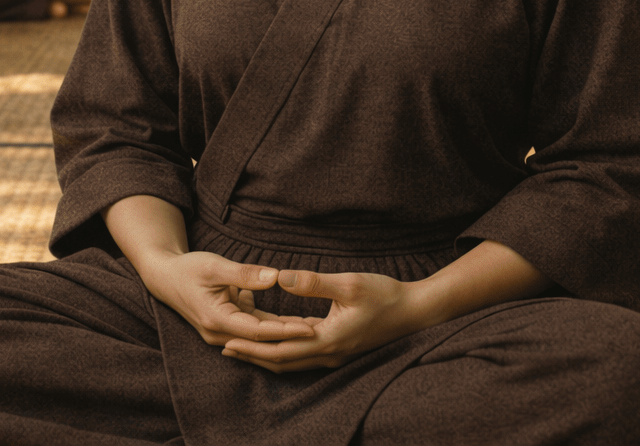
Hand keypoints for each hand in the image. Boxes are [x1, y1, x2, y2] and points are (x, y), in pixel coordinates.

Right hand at [136, 250, 316, 347]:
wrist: (164, 277)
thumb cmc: (188, 268)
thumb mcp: (215, 266)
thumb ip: (245, 273)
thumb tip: (276, 277)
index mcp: (216, 319)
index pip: (258, 331)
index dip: (285, 330)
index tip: (310, 328)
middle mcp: (219, 332)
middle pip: (261, 340)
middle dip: (290, 337)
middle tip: (322, 333)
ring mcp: (222, 331)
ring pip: (259, 335)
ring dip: (284, 332)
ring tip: (315, 327)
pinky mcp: (226, 325)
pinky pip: (253, 327)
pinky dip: (272, 323)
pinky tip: (296, 320)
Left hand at [219, 270, 427, 372]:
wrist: (415, 312)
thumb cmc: (385, 295)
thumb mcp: (349, 283)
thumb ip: (313, 283)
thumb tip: (280, 278)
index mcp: (328, 340)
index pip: (280, 350)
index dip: (252, 346)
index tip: (226, 341)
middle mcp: (329, 354)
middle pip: (281, 361)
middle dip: (251, 355)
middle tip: (223, 348)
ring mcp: (334, 354)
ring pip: (292, 361)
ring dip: (265, 355)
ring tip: (242, 347)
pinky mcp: (339, 348)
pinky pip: (303, 355)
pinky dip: (283, 350)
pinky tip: (273, 338)